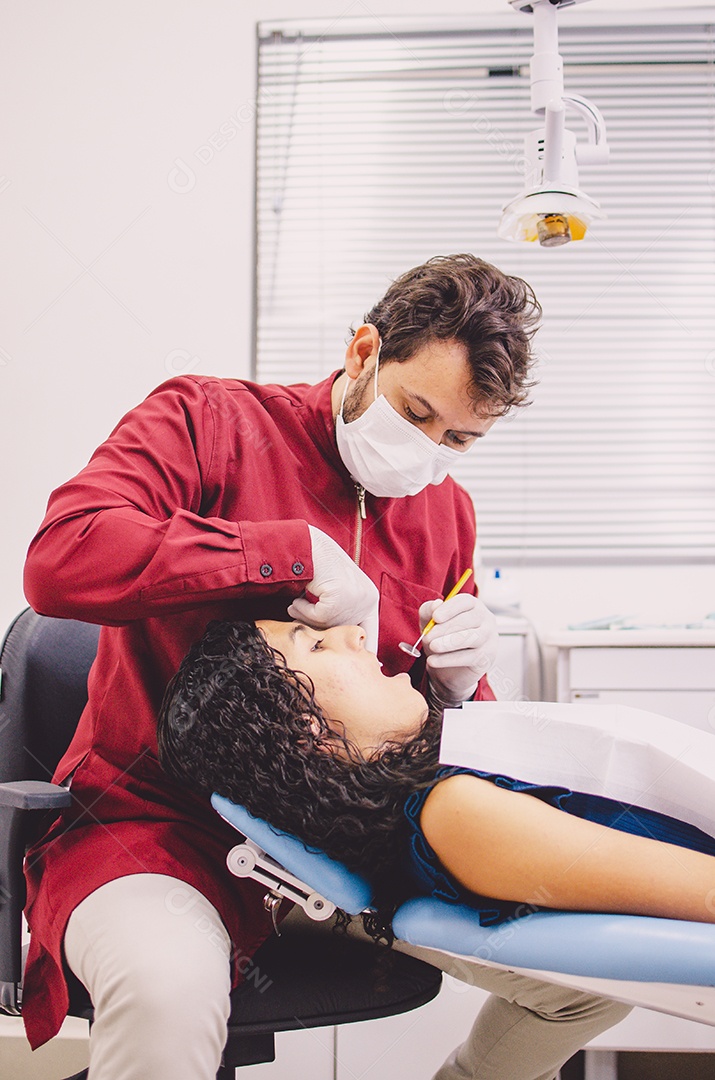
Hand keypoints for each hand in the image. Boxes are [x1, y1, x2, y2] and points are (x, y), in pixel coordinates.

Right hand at [287, 526, 378, 651]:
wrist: (307, 546)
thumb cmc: (319, 570)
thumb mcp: (337, 595)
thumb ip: (341, 616)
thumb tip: (343, 651)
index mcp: (370, 598)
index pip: (371, 631)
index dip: (368, 649)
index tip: (372, 665)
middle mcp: (367, 598)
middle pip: (344, 633)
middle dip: (323, 628)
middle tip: (307, 614)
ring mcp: (354, 598)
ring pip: (328, 626)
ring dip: (309, 616)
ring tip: (303, 600)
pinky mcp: (338, 597)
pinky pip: (317, 617)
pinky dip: (303, 609)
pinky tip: (301, 596)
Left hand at [419, 593, 497, 703]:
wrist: (451, 668)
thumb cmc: (442, 637)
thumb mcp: (431, 623)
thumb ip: (429, 611)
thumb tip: (436, 605)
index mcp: (473, 606)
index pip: (466, 601)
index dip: (450, 608)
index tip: (435, 617)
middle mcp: (486, 620)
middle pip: (469, 620)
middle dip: (445, 628)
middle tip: (427, 637)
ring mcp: (489, 639)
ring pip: (472, 638)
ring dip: (449, 643)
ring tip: (432, 647)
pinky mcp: (487, 657)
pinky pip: (470, 657)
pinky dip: (449, 659)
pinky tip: (433, 661)